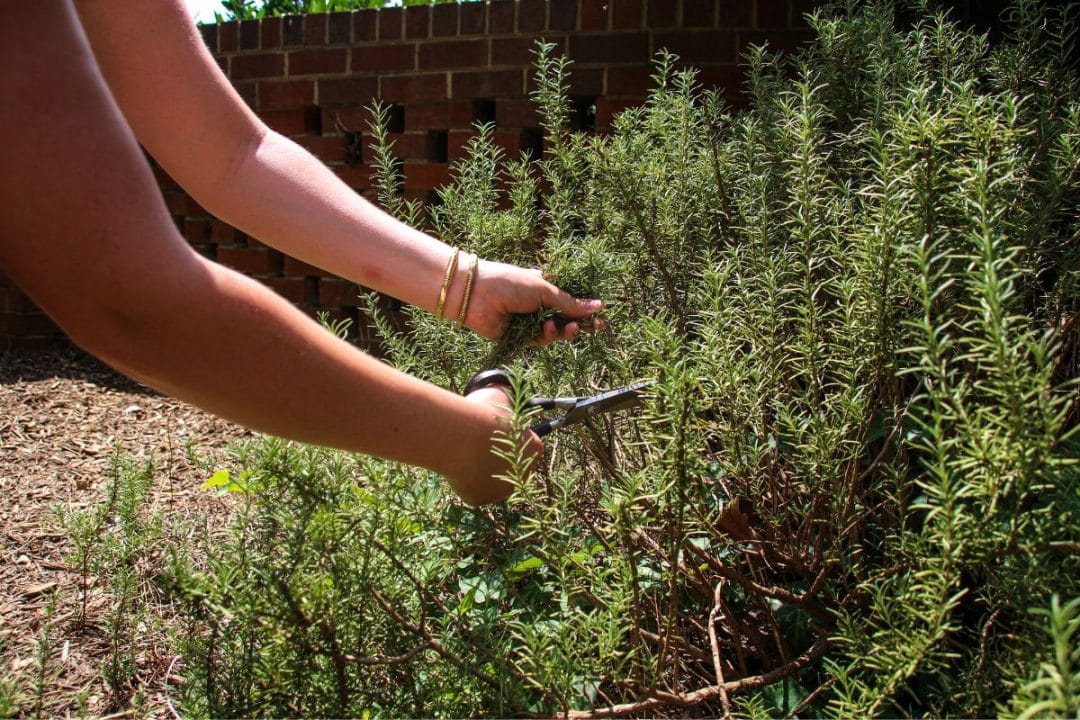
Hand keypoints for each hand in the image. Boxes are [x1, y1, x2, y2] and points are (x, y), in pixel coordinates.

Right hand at [449, 383, 543, 504]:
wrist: (460, 436)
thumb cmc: (483, 413)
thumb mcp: (499, 396)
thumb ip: (505, 400)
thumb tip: (503, 393)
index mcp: (534, 448)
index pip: (527, 444)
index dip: (509, 436)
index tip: (494, 430)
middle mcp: (524, 473)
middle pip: (510, 465)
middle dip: (496, 457)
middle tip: (477, 443)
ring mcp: (502, 490)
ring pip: (490, 480)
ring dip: (480, 470)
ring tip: (464, 453)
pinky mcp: (480, 499)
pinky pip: (472, 489)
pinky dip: (463, 480)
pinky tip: (456, 466)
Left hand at [461, 259, 603, 342]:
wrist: (476, 294)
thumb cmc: (509, 282)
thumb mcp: (544, 289)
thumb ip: (569, 302)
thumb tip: (596, 306)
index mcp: (545, 289)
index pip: (571, 302)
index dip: (585, 310)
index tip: (601, 316)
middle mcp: (538, 306)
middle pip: (566, 319)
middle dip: (580, 324)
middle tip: (595, 327)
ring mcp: (529, 322)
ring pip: (555, 333)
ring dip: (564, 331)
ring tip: (569, 328)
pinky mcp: (518, 337)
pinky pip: (539, 341)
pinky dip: (547, 336)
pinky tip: (548, 329)